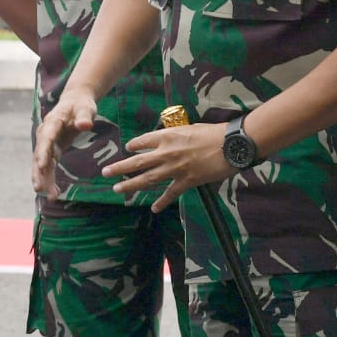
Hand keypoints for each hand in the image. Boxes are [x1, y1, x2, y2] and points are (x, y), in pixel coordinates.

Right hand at [31, 90, 98, 197]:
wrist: (75, 102)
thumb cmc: (81, 104)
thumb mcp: (85, 108)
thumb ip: (84, 117)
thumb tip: (85, 125)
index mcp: (52, 122)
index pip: (46, 138)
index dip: (42, 152)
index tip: (41, 165)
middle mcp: (45, 134)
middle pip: (40, 154)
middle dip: (39, 172)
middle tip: (40, 188)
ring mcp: (47, 143)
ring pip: (42, 163)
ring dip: (44, 179)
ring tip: (50, 196)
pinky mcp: (51, 149)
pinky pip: (48, 166)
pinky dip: (50, 179)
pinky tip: (54, 193)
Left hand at [102, 122, 232, 211]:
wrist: (231, 144)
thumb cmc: (213, 133)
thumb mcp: (189, 128)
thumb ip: (176, 135)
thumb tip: (170, 139)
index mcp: (167, 136)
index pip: (143, 141)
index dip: (133, 145)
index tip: (127, 149)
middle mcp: (166, 152)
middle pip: (138, 162)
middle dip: (120, 167)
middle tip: (105, 171)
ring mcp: (175, 168)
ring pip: (148, 178)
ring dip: (131, 184)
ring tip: (117, 188)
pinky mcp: (187, 181)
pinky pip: (171, 193)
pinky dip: (162, 202)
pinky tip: (154, 208)